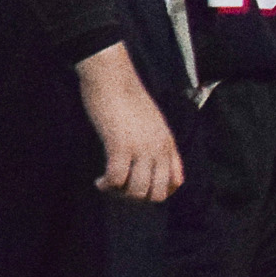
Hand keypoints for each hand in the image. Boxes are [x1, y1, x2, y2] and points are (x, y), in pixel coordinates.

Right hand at [75, 43, 181, 201]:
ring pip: (138, 191)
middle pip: (158, 193)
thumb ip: (155, 141)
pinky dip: (107, 185)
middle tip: (121, 190)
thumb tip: (149, 160)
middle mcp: (159, 148)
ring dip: (121, 195)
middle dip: (138, 199)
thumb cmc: (126, 97)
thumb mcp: (151, 121)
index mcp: (168, 143)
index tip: (139, 187)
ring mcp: (141, 148)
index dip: (157, 192)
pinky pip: (117, 179)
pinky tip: (100, 181)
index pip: (176, 182)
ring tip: (108, 185)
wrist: (113, 77)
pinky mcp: (120, 145)